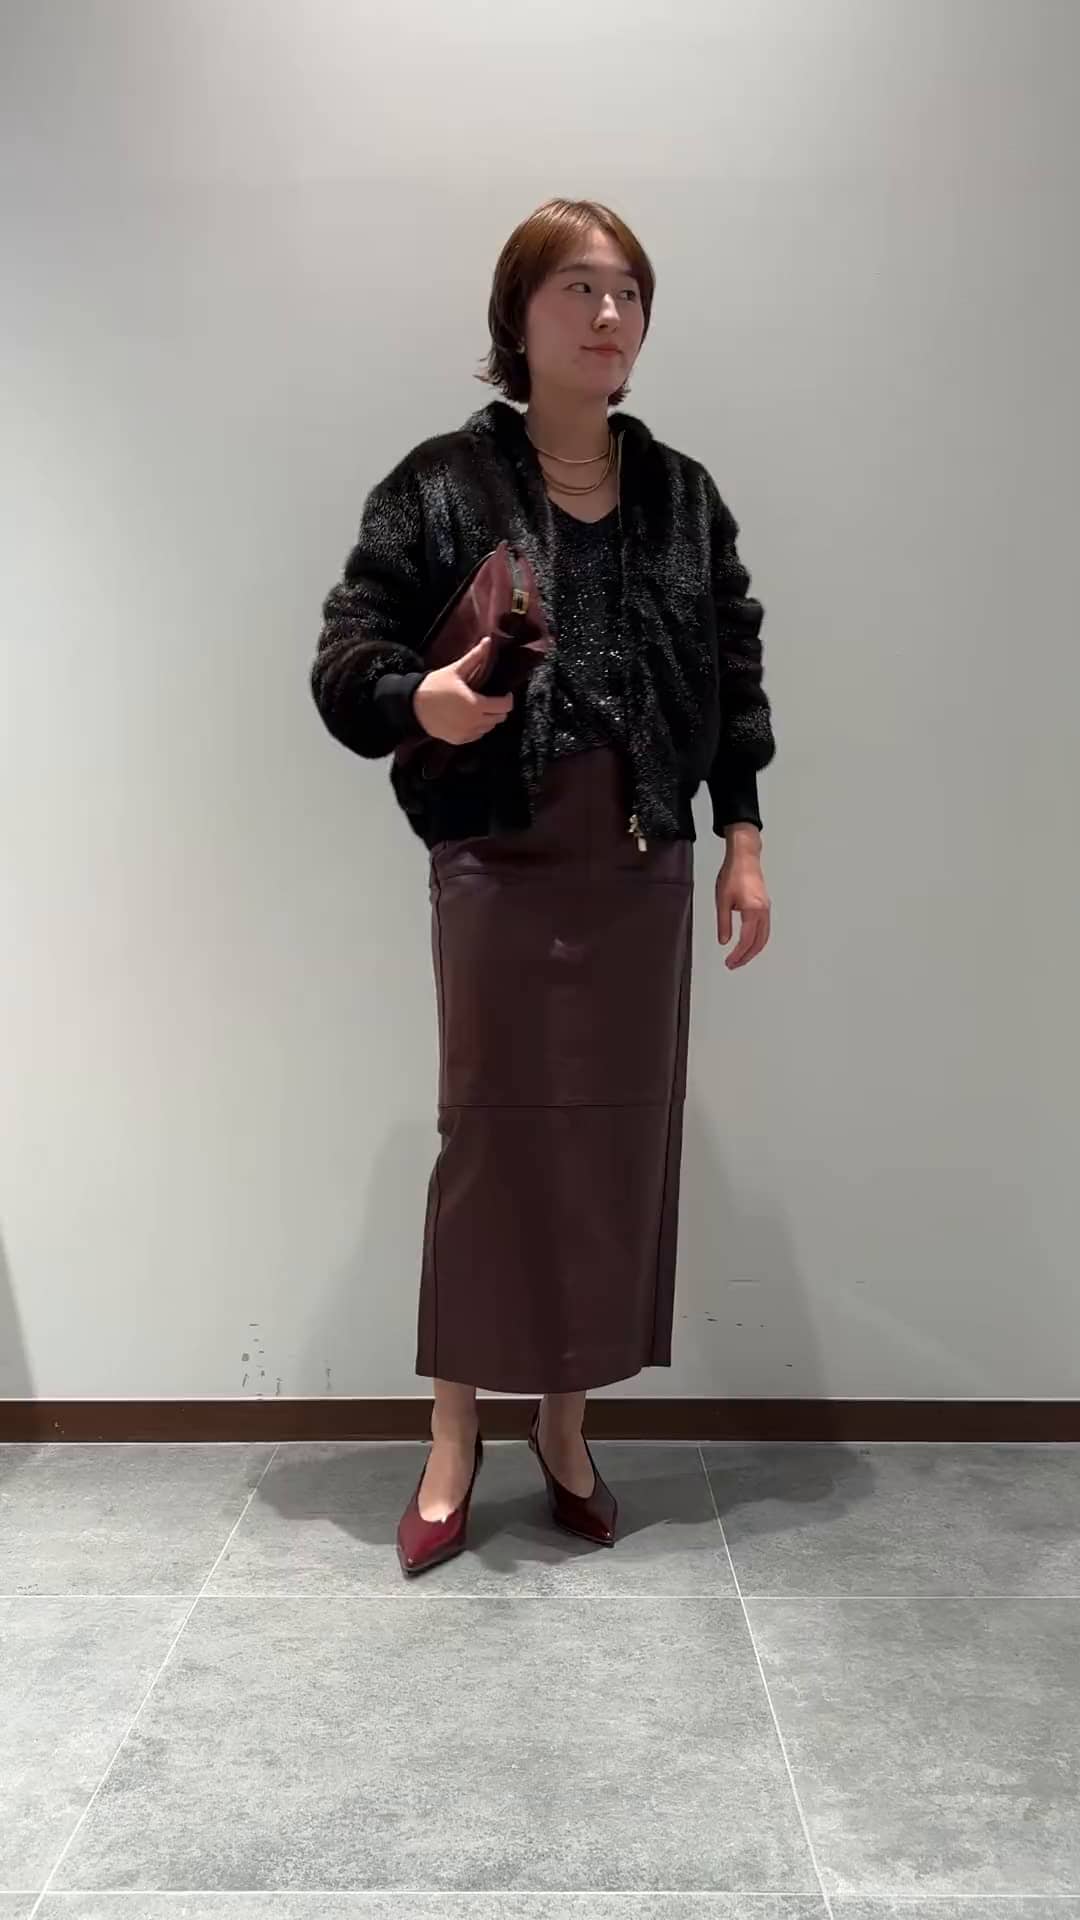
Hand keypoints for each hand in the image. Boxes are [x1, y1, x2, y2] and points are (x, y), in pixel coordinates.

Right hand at [412, 637, 512, 745]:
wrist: (413, 706)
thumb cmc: (434, 686)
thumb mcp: (455, 670)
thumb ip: (474, 657)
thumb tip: (488, 641)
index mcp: (476, 705)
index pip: (504, 706)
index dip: (507, 699)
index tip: (504, 693)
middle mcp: (474, 722)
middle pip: (499, 718)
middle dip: (499, 708)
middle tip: (492, 699)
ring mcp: (466, 733)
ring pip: (488, 728)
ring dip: (489, 718)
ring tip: (480, 707)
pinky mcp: (458, 740)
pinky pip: (476, 736)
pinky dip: (477, 728)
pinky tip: (469, 717)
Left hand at [716, 850, 770, 967]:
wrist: (744, 857)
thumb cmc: (733, 874)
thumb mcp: (722, 900)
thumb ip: (724, 923)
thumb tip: (724, 941)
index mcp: (753, 911)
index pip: (747, 940)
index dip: (738, 954)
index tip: (730, 962)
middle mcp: (763, 912)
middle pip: (758, 942)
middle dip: (746, 957)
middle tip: (734, 965)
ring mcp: (766, 909)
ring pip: (764, 937)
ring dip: (753, 950)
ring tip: (740, 958)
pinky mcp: (765, 906)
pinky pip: (765, 929)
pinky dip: (758, 941)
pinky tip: (749, 944)